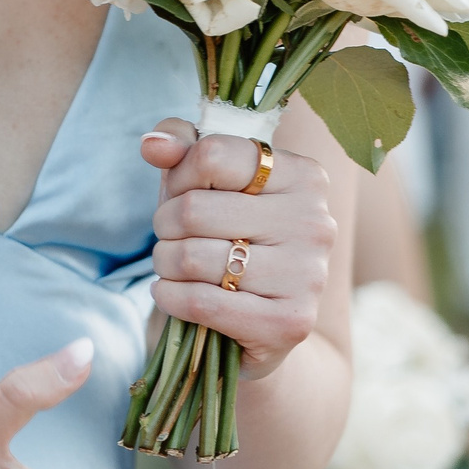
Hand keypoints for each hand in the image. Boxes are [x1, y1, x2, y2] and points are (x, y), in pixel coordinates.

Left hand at [141, 120, 336, 379]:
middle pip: (194, 210)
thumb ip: (181, 145)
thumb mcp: (205, 179)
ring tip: (174, 265)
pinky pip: (200, 302)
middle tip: (171, 236)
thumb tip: (153, 145)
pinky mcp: (289, 323)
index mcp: (303, 175)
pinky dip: (169, 297)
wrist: (261, 320)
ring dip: (165, 263)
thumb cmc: (227, 233)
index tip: (181, 192)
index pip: (212, 155)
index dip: (179, 175)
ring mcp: (307, 275)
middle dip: (165, 224)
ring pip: (192, 258)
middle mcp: (315, 222)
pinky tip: (171, 293)